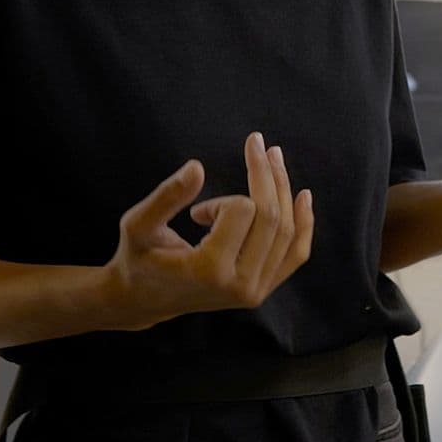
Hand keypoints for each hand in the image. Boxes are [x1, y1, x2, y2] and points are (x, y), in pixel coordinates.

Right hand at [102, 131, 314, 327]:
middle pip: (272, 218)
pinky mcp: (263, 290)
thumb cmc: (138, 258)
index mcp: (211, 269)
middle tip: (257, 142)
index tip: (198, 213)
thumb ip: (166, 197)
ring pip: (288, 232)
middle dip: (266, 174)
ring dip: (283, 189)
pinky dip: (303, 223)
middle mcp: (241, 285)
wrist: (144, 300)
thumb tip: (198, 166)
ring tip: (274, 156)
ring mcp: (256, 291)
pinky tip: (303, 195)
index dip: (221, 201)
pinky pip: (295, 254)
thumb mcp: (138, 225)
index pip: (242, 211)